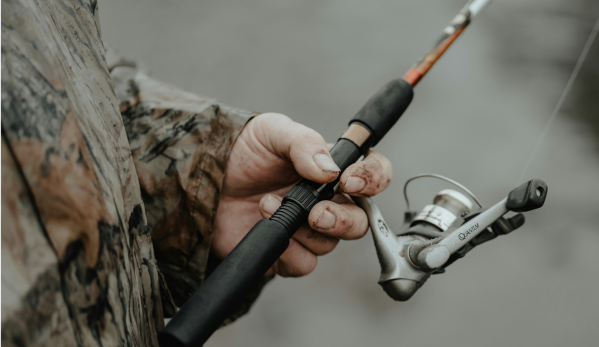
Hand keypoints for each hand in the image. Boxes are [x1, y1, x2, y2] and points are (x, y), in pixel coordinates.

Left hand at [212, 113, 392, 276]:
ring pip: (330, 244)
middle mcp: (326, 201)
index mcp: (332, 169)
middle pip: (360, 222)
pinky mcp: (286, 253)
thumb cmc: (242, 151)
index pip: (375, 174)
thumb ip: (303, 143)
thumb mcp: (272, 131)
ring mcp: (307, 229)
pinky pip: (303, 263)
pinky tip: (267, 227)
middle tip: (316, 212)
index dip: (373, 180)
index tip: (350, 182)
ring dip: (302, 229)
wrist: (205, 178)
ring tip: (268, 204)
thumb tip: (331, 171)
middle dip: (342, 220)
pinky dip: (287, 250)